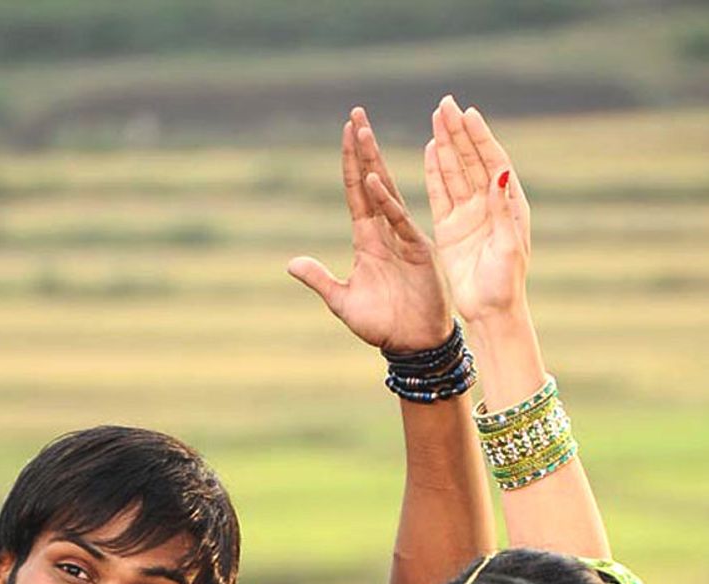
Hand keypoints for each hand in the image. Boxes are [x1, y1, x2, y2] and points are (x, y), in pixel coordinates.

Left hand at [289, 106, 451, 352]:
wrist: (412, 344)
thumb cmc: (383, 324)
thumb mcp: (342, 301)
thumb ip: (319, 279)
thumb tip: (291, 263)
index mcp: (367, 241)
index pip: (356, 194)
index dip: (350, 164)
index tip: (345, 132)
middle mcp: (385, 233)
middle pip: (371, 182)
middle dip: (363, 148)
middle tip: (356, 114)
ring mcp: (403, 238)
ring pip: (385, 192)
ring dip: (373, 162)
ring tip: (363, 131)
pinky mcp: (417, 251)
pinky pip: (398, 222)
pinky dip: (385, 202)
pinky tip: (373, 181)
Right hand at [425, 94, 530, 324]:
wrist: (490, 312)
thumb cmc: (506, 284)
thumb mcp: (508, 246)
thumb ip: (501, 209)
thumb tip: (499, 172)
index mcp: (509, 205)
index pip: (494, 162)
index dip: (481, 138)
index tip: (468, 114)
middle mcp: (489, 205)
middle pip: (472, 160)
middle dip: (460, 132)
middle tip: (446, 104)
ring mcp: (468, 215)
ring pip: (454, 172)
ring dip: (446, 145)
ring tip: (437, 117)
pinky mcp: (449, 229)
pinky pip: (440, 194)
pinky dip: (435, 172)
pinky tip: (430, 149)